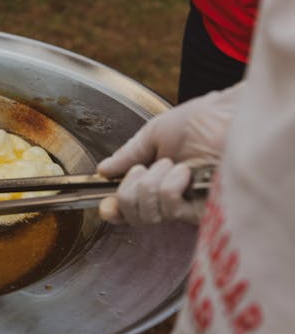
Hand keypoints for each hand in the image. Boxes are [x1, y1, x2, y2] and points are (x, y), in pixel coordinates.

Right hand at [97, 85, 238, 224]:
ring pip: (147, 214)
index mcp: (155, 180)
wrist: (229, 117)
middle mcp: (168, 198)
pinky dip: (169, 186)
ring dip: (151, 184)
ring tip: (172, 164)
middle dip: (129, 190)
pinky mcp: (200, 212)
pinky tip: (185, 173)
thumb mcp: (154, 133)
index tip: (107, 204)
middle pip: (132, 216)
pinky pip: (169, 208)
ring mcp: (185, 207)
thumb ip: (128, 154)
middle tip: (144, 169)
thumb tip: (104, 169)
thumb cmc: (202, 120)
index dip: (113, 211)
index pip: (128, 209)